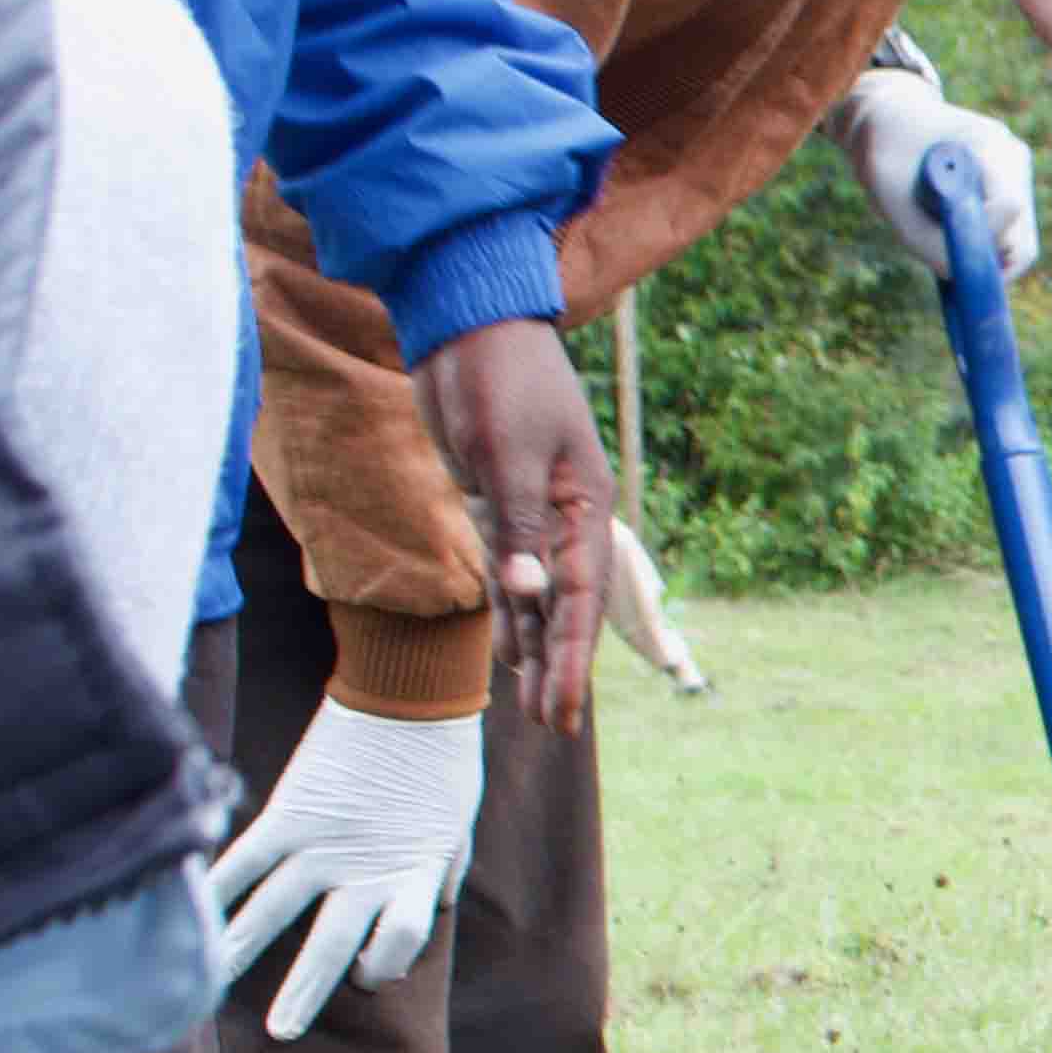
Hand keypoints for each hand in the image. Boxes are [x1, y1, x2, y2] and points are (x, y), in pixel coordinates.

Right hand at [209, 704, 482, 1041]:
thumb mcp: (457, 827)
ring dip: (239, 950)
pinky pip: (243, 859)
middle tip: (282, 1033)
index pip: (397, 942)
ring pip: (272, 909)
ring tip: (209, 983)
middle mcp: (363, 868)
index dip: (385, 964)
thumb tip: (434, 905)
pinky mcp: (287, 812)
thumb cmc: (442, 763)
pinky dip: (213, 886)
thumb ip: (441, 871)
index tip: (367, 975)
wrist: (411, 693)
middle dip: (304, 992)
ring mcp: (320, 842)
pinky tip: (184, 911)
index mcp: (412, 875)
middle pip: (330, 944)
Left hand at [410, 319, 607, 733]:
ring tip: (531, 707)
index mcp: (582, 506)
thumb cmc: (495, 380)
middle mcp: (563, 517)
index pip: (579, 599)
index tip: (561, 714)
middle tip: (553, 729)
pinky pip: (508, 571)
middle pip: (564, 608)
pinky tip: (509, 647)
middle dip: (559, 669)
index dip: (570, 661)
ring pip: (536, 596)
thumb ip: (519, 529)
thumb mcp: (506, 454)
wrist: (469, 323)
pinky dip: (510, 611)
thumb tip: (528, 593)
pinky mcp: (494, 500)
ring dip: (533, 648)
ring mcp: (530, 511)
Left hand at [844, 66, 1040, 282]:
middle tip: (946, 267)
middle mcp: (1014, 157)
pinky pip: (1010, 232)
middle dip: (986, 258)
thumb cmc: (885, 151)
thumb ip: (924, 241)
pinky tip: (950, 235)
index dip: (981, 239)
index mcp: (989, 145)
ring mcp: (1017, 171)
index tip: (947, 254)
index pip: (1008, 207)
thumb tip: (958, 276)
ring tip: (941, 240)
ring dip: (982, 252)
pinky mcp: (1012, 185)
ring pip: (1018, 238)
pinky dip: (984, 245)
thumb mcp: (890, 199)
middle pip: (1021, 233)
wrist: (890, 116)